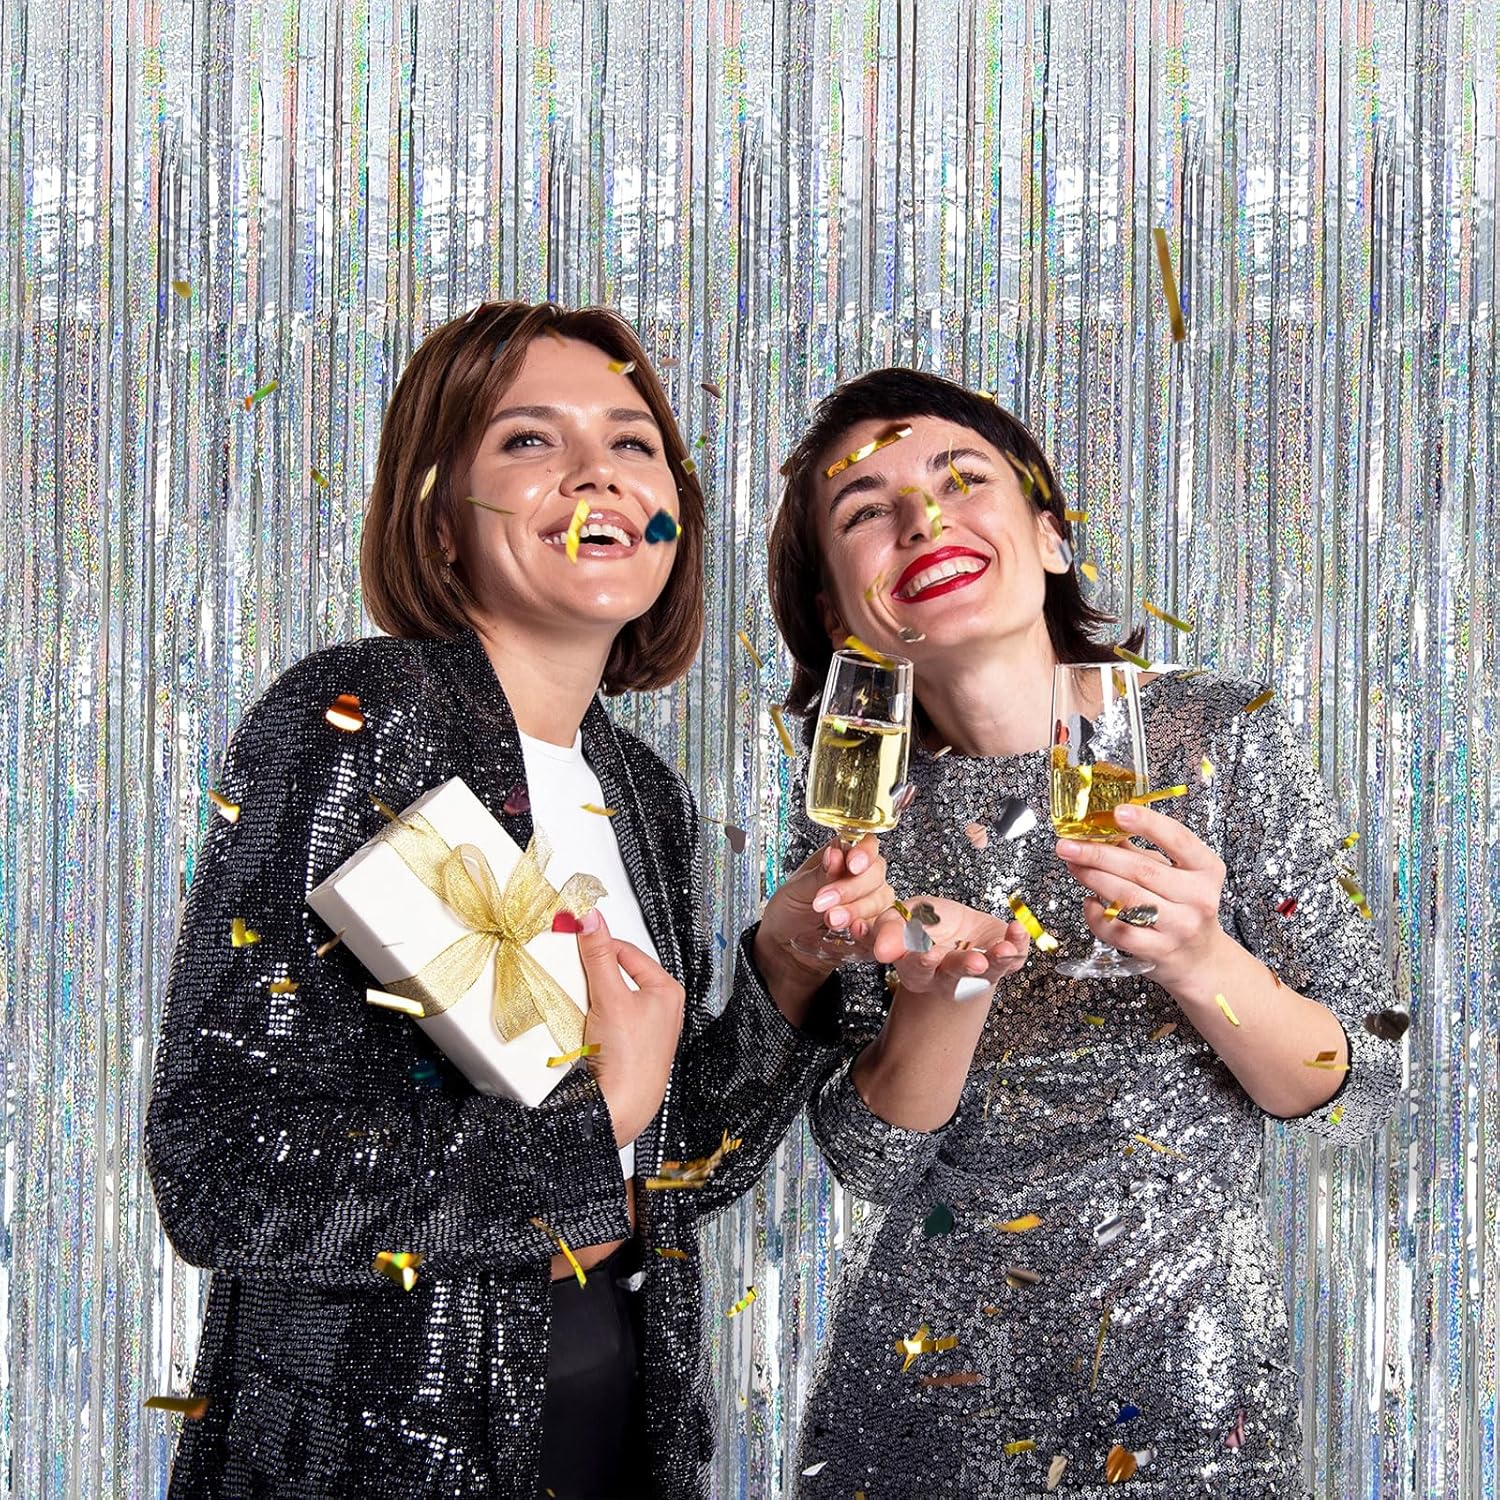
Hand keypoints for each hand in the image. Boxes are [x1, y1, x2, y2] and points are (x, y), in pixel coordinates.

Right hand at [577, 909, 685, 1148]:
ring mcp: (646, 1028)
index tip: (574, 939)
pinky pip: (605, 1018)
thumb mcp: (609, 996)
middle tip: (573, 971)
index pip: (627, 951)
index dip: (599, 945)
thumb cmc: (629, 1058)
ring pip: (610, 996)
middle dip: (593, 973)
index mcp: (667, 990)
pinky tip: (580, 1022)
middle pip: (618, 973)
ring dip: (590, 995)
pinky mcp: (629, 1045)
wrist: (620, 1107)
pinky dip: (591, 1015)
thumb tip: (591, 919)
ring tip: (577, 999)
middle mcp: (662, 1008)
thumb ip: (597, 955)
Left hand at [754, 834, 894, 989]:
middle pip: (876, 873)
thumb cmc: (789, 910)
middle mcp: (862, 878)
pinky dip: (871, 929)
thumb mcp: (797, 889)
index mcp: (843, 858)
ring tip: (831, 919)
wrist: (786, 946)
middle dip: (852, 888)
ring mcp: (871, 904)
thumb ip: (819, 874)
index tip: (852, 865)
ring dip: (857, 910)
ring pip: (881, 900)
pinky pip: (883, 927)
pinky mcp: (873, 930)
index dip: (864, 853)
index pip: (867, 845)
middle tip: (825, 901)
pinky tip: (855, 931)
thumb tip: (834, 854)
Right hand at [867, 896, 1029, 1001]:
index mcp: (917, 965)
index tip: (917, 951)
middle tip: (971, 961)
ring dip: (994, 961)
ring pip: (985, 973)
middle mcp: (946, 974)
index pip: (913, 965)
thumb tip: (854, 926)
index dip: (915, 959)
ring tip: (1001, 950)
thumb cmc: (928, 926)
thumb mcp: (902, 919)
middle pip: (951, 974)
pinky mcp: (1003, 964)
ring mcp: (976, 973)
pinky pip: (1013, 960)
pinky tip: (1018, 930)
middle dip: (960, 966)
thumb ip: (885, 927)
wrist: (963, 932)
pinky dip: (1018, 944)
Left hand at [1054, 800, 1227, 994]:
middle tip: (1069, 845)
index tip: (1117, 811)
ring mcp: (1181, 926)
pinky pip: (1119, 930)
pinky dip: (1097, 916)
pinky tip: (1088, 903)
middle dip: (1099, 855)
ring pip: (1128, 898)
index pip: (1178, 838)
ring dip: (1094, 879)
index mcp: (1206, 868)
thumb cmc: (1181, 906)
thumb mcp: (1174, 874)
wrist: (1199, 958)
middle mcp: (1199, 897)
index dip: (1147, 823)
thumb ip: (1141, 852)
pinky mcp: (1160, 950)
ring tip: (1073, 866)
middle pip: (1142, 870)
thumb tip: (1099, 828)